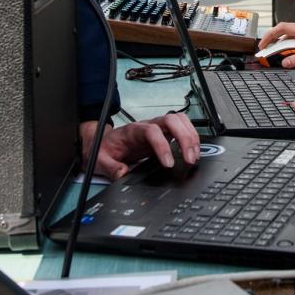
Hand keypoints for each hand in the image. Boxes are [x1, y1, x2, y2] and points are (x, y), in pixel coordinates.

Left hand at [79, 112, 199, 179]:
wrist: (102, 143)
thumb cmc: (103, 149)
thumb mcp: (100, 160)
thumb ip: (110, 167)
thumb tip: (123, 174)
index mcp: (133, 131)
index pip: (152, 131)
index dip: (163, 146)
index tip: (168, 163)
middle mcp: (147, 126)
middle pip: (171, 120)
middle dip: (184, 138)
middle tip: (189, 159)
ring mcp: (157, 128)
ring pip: (179, 121)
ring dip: (191, 136)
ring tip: (194, 157)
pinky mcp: (163, 134)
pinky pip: (181, 128)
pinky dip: (191, 138)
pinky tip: (192, 152)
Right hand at [256, 21, 294, 68]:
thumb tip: (285, 62)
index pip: (283, 27)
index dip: (270, 35)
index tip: (262, 45)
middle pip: (286, 31)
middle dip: (273, 40)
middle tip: (265, 52)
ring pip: (293, 36)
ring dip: (282, 44)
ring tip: (275, 55)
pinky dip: (292, 47)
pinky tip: (292, 57)